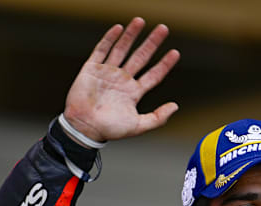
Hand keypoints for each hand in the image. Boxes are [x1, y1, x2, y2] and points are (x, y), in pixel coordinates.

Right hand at [63, 17, 179, 142]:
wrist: (84, 128)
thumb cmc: (109, 129)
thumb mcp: (138, 126)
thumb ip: (158, 117)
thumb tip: (175, 106)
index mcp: (134, 92)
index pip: (154, 74)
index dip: (165, 64)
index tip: (175, 52)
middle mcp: (122, 80)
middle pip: (141, 57)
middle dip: (152, 43)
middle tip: (163, 29)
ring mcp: (107, 73)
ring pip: (122, 49)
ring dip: (131, 35)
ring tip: (140, 21)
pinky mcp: (92, 69)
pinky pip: (101, 50)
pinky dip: (109, 39)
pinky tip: (118, 28)